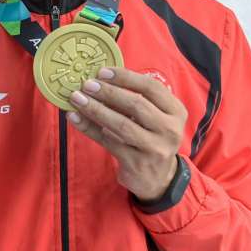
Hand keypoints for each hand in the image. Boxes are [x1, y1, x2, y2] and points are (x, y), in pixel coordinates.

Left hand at [66, 67, 186, 200]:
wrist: (158, 178)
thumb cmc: (150, 138)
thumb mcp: (154, 118)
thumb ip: (135, 100)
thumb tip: (99, 79)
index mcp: (175, 111)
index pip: (151, 87)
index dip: (125, 77)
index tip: (102, 72)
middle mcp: (169, 129)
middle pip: (136, 104)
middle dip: (108, 92)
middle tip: (86, 84)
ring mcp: (154, 148)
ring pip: (121, 124)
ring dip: (96, 109)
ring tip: (77, 98)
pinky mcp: (136, 163)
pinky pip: (108, 141)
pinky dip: (89, 128)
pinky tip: (75, 118)